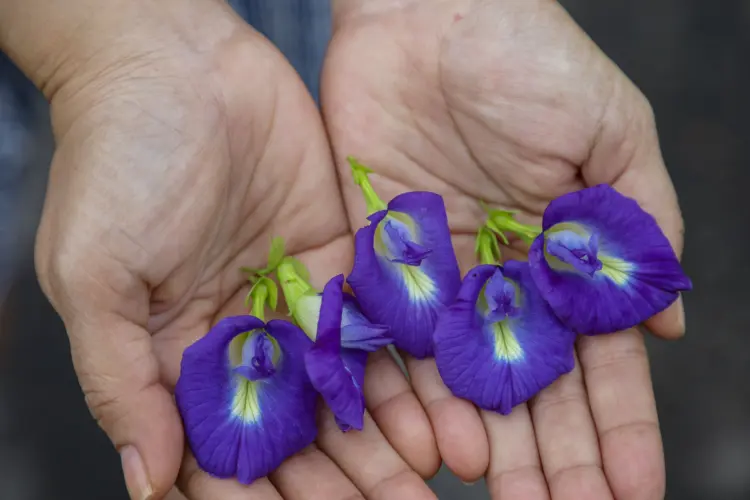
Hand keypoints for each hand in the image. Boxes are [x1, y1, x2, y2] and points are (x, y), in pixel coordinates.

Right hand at [27, 1, 436, 497]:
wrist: (178, 65)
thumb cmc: (118, 163)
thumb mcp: (96, 274)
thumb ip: (120, 379)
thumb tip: (148, 479)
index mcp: (179, 356)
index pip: (223, 450)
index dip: (263, 496)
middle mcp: (243, 339)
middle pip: (299, 431)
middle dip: (345, 480)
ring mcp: (295, 300)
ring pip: (347, 389)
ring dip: (388, 438)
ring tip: (433, 475)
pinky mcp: (341, 259)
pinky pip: (378, 326)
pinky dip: (407, 371)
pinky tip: (440, 411)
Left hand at [323, 1, 683, 497]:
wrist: (431, 18)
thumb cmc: (532, 62)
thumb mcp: (613, 136)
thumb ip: (640, 230)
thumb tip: (668, 330)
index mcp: (563, 260)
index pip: (599, 363)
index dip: (620, 426)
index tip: (635, 488)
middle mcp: (504, 284)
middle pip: (533, 389)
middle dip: (556, 456)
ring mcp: (441, 282)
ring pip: (466, 383)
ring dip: (490, 443)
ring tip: (508, 497)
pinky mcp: (381, 266)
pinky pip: (396, 345)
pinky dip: (415, 397)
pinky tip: (437, 447)